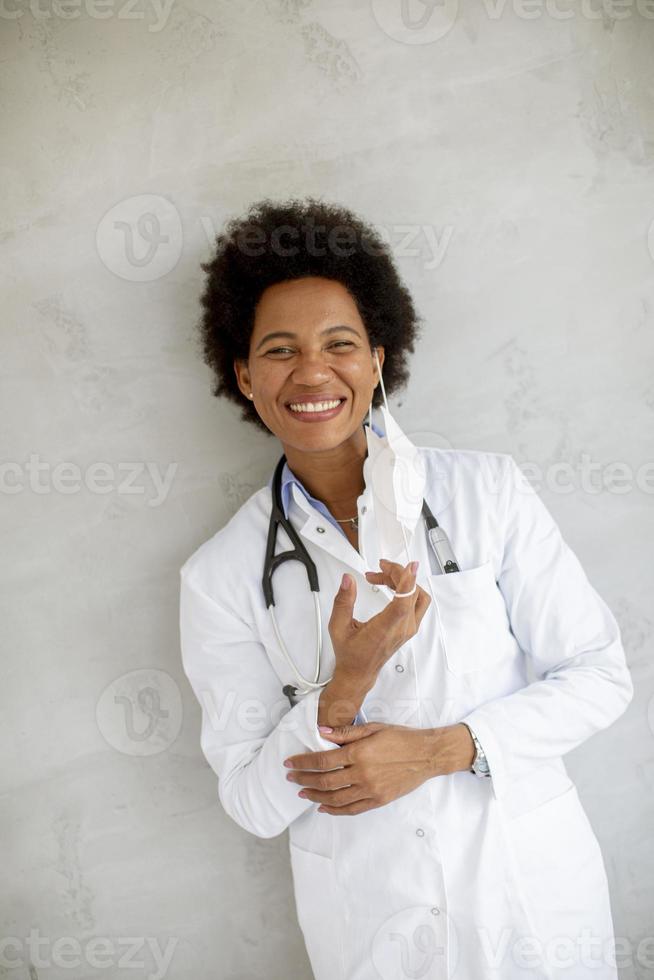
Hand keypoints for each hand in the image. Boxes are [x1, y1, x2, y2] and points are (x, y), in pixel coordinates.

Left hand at [283, 721, 474, 815]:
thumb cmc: (400, 738)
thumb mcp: (373, 728)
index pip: (322, 760)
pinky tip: (324, 807)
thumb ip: (345, 733)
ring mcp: (371, 790)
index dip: (303, 762)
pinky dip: (335, 810)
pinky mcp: (378, 800)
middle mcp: (362, 774)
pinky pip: (352, 809)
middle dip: (304, 779)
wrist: (427, 755)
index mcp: (359, 753)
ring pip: (336, 798)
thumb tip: (321, 732)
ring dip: (315, 796)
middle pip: (325, 780)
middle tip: (291, 777)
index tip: (290, 763)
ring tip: (302, 792)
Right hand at [328, 559, 431, 687]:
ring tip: (383, 577)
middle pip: (411, 592)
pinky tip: (390, 586)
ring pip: (417, 596)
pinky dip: (406, 590)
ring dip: (403, 582)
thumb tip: (348, 580)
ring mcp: (409, 628)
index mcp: (385, 629)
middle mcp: (402, 628)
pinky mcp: (410, 627)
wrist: (359, 672)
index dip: (408, 582)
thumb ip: (343, 601)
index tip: (410, 567)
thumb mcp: (338, 627)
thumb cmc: (351, 654)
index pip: (403, 602)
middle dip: (395, 574)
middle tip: (378, 569)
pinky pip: (416, 602)